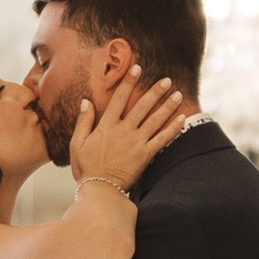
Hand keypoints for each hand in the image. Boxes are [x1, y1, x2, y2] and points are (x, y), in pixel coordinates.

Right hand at [67, 70, 190, 192]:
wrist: (100, 190)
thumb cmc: (86, 168)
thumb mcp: (77, 143)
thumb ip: (83, 121)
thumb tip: (85, 101)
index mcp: (106, 125)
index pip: (119, 98)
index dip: (128, 81)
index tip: (137, 68)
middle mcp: (123, 130)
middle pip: (142, 105)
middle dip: (156, 91)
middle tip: (167, 80)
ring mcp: (136, 142)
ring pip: (155, 120)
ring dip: (168, 106)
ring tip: (178, 94)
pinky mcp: (145, 155)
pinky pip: (162, 139)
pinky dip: (173, 128)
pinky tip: (182, 119)